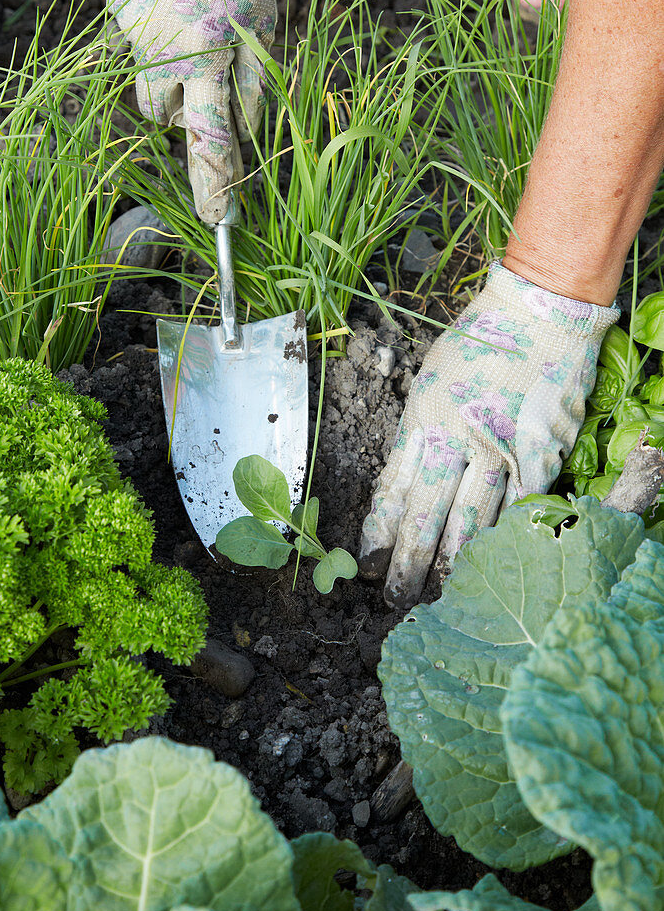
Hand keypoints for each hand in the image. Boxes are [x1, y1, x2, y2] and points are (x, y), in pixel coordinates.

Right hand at [104, 0, 275, 222]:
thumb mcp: (264, 27)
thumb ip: (254, 87)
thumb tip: (244, 135)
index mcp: (207, 62)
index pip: (210, 140)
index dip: (213, 184)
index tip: (216, 220)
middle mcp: (164, 54)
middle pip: (161, 116)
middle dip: (180, 106)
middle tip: (203, 68)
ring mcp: (133, 33)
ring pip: (145, 80)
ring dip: (166, 72)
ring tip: (188, 28)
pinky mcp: (116, 9)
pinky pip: (133, 39)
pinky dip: (152, 30)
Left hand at [358, 262, 618, 608]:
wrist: (538, 313)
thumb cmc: (476, 344)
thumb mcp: (428, 384)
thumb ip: (414, 436)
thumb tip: (398, 488)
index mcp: (423, 418)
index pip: (394, 488)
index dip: (380, 532)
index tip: (369, 564)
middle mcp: (458, 438)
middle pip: (428, 514)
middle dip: (409, 562)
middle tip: (396, 597)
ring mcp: (502, 448)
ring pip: (473, 519)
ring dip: (452, 561)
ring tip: (439, 592)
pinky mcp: (541, 454)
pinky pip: (519, 507)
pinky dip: (503, 537)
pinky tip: (491, 562)